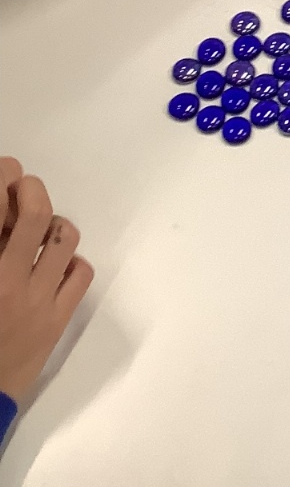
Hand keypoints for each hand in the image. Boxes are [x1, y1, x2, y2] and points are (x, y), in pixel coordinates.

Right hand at [0, 158, 93, 404]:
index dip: (5, 178)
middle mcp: (7, 279)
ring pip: (64, 238)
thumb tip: (6, 219)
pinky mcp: (55, 322)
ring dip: (54, 225)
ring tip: (41, 232)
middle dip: (31, 189)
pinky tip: (56, 266)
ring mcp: (36, 300)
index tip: (8, 170)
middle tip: (23, 187)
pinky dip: (71, 261)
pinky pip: (80, 274)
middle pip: (35, 214)